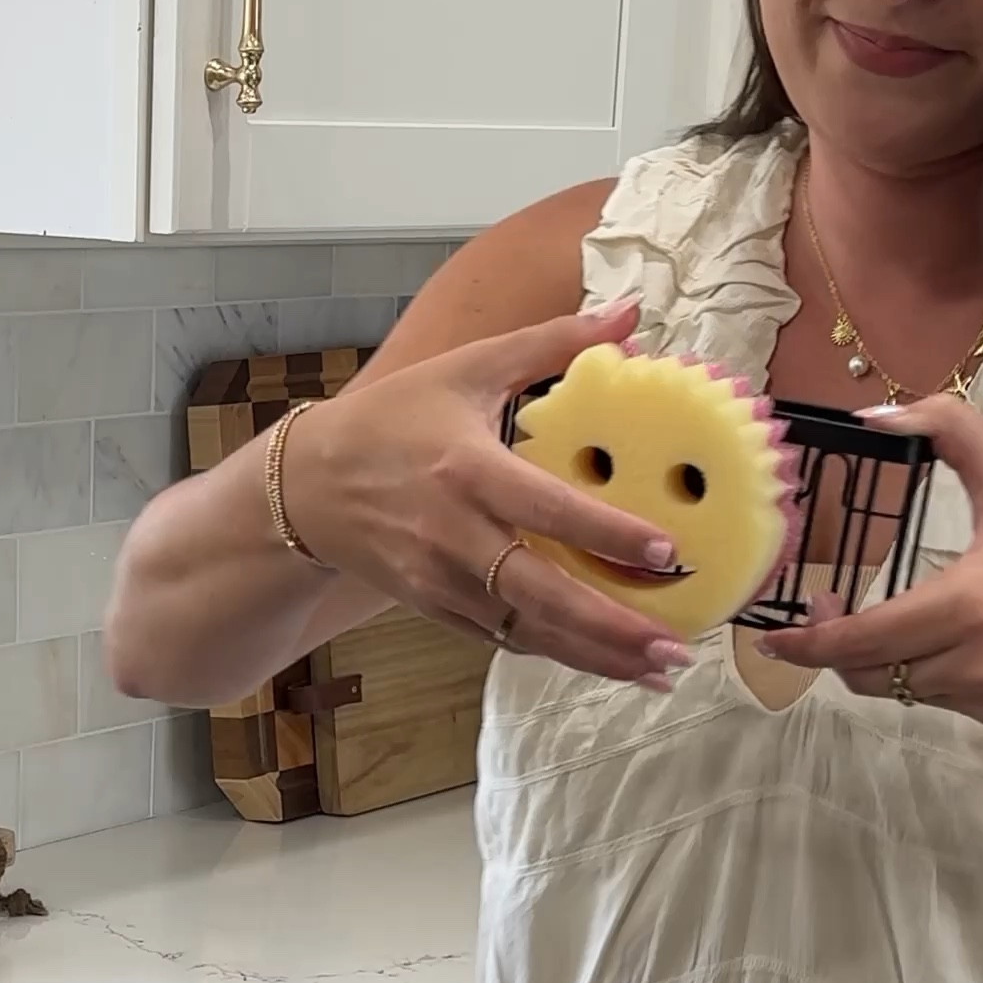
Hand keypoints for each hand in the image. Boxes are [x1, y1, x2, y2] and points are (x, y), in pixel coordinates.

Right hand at [286, 297, 696, 689]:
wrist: (307, 485)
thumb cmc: (394, 418)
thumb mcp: (467, 368)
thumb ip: (552, 342)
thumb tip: (629, 312)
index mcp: (467, 469)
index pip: (547, 510)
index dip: (607, 534)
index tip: (667, 552)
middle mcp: (453, 534)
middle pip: (541, 593)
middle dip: (611, 627)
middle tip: (675, 647)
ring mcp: (441, 580)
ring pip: (527, 629)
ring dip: (595, 655)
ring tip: (659, 670)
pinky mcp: (434, 607)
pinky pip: (503, 637)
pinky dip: (556, 652)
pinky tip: (607, 661)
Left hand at [754, 391, 982, 723]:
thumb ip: (947, 430)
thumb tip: (876, 414)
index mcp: (967, 606)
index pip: (861, 642)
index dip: (807, 645)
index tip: (771, 635)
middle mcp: (972, 664)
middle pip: (869, 676)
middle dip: (834, 651)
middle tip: (824, 612)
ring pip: (902, 690)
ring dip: (882, 660)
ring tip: (883, 619)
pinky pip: (941, 700)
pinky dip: (926, 672)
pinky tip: (943, 637)